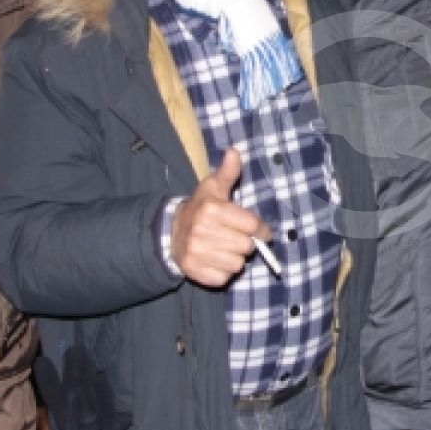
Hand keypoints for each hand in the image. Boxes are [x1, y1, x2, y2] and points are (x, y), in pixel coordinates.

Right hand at [169, 148, 271, 288]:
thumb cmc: (201, 208)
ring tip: (223, 247)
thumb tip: (234, 151)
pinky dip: (223, 271)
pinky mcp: (194, 272)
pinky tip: (215, 259)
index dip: (260, 228)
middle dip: (245, 242)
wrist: (171, 232)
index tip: (258, 229)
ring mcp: (197, 253)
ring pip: (237, 264)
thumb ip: (228, 172)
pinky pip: (224, 278)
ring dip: (235, 257)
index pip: (252, 225)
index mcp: (212, 209)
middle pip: (247, 246)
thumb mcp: (214, 187)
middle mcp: (202, 231)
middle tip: (234, 236)